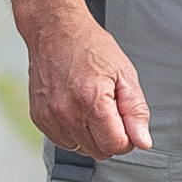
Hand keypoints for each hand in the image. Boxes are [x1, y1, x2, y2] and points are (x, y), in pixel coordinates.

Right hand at [26, 8, 153, 160]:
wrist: (54, 30)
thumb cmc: (91, 47)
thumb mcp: (125, 74)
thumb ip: (136, 111)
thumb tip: (143, 142)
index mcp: (92, 102)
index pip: (116, 146)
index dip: (127, 137)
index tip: (125, 119)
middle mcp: (67, 113)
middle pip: (99, 151)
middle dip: (110, 137)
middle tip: (109, 109)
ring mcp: (50, 117)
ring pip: (81, 149)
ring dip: (91, 135)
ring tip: (90, 105)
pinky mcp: (39, 118)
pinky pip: (63, 141)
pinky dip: (73, 131)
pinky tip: (75, 108)